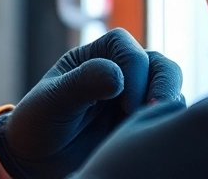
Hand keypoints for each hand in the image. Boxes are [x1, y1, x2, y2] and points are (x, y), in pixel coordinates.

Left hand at [0, 28, 182, 178]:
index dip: (134, 68)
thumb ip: (82, 84)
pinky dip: (168, 122)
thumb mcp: (52, 101)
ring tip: (154, 127)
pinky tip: (153, 138)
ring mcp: (135, 97)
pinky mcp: (143, 123)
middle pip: (158, 64)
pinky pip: (168, 116)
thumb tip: (117, 75)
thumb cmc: (39, 124)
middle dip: (163, 84)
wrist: (38, 161)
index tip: (126, 102)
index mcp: (95, 57)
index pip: (126, 46)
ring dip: (168, 102)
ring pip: (169, 88)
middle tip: (153, 112)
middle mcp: (120, 72)